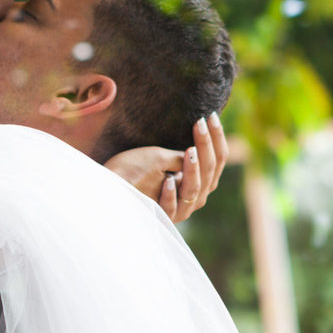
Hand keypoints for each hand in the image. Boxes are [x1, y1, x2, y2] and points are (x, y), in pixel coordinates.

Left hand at [104, 112, 228, 222]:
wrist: (115, 191)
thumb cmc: (137, 171)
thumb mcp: (162, 159)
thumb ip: (182, 155)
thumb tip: (199, 135)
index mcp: (200, 181)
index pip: (217, 159)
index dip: (217, 138)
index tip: (211, 116)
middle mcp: (195, 197)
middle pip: (210, 171)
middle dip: (206, 146)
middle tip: (200, 123)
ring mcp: (181, 209)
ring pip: (194, 188)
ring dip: (193, 170)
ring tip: (190, 151)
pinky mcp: (163, 216)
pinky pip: (171, 207)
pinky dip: (170, 194)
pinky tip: (167, 181)